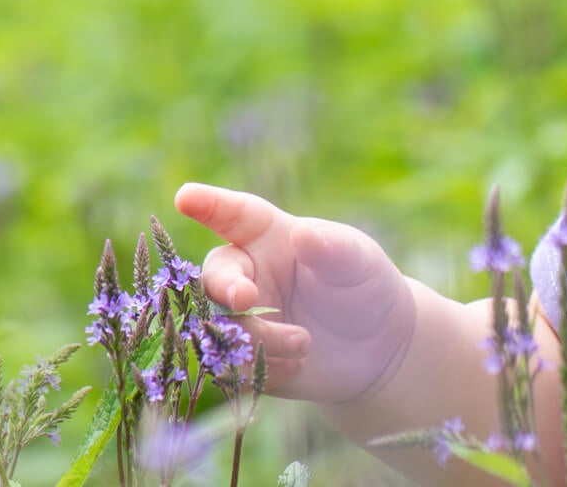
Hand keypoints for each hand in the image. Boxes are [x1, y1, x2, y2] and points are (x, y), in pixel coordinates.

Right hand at [174, 182, 420, 404]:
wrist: (380, 348)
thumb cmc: (365, 286)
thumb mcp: (358, 262)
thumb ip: (332, 248)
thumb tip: (303, 234)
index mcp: (270, 237)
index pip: (235, 216)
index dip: (209, 205)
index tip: (185, 197)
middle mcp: (248, 274)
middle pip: (213, 277)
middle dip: (224, 287)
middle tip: (246, 299)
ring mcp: (243, 318)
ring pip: (222, 328)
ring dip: (259, 338)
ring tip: (305, 343)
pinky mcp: (246, 359)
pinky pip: (236, 367)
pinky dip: (266, 369)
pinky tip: (298, 366)